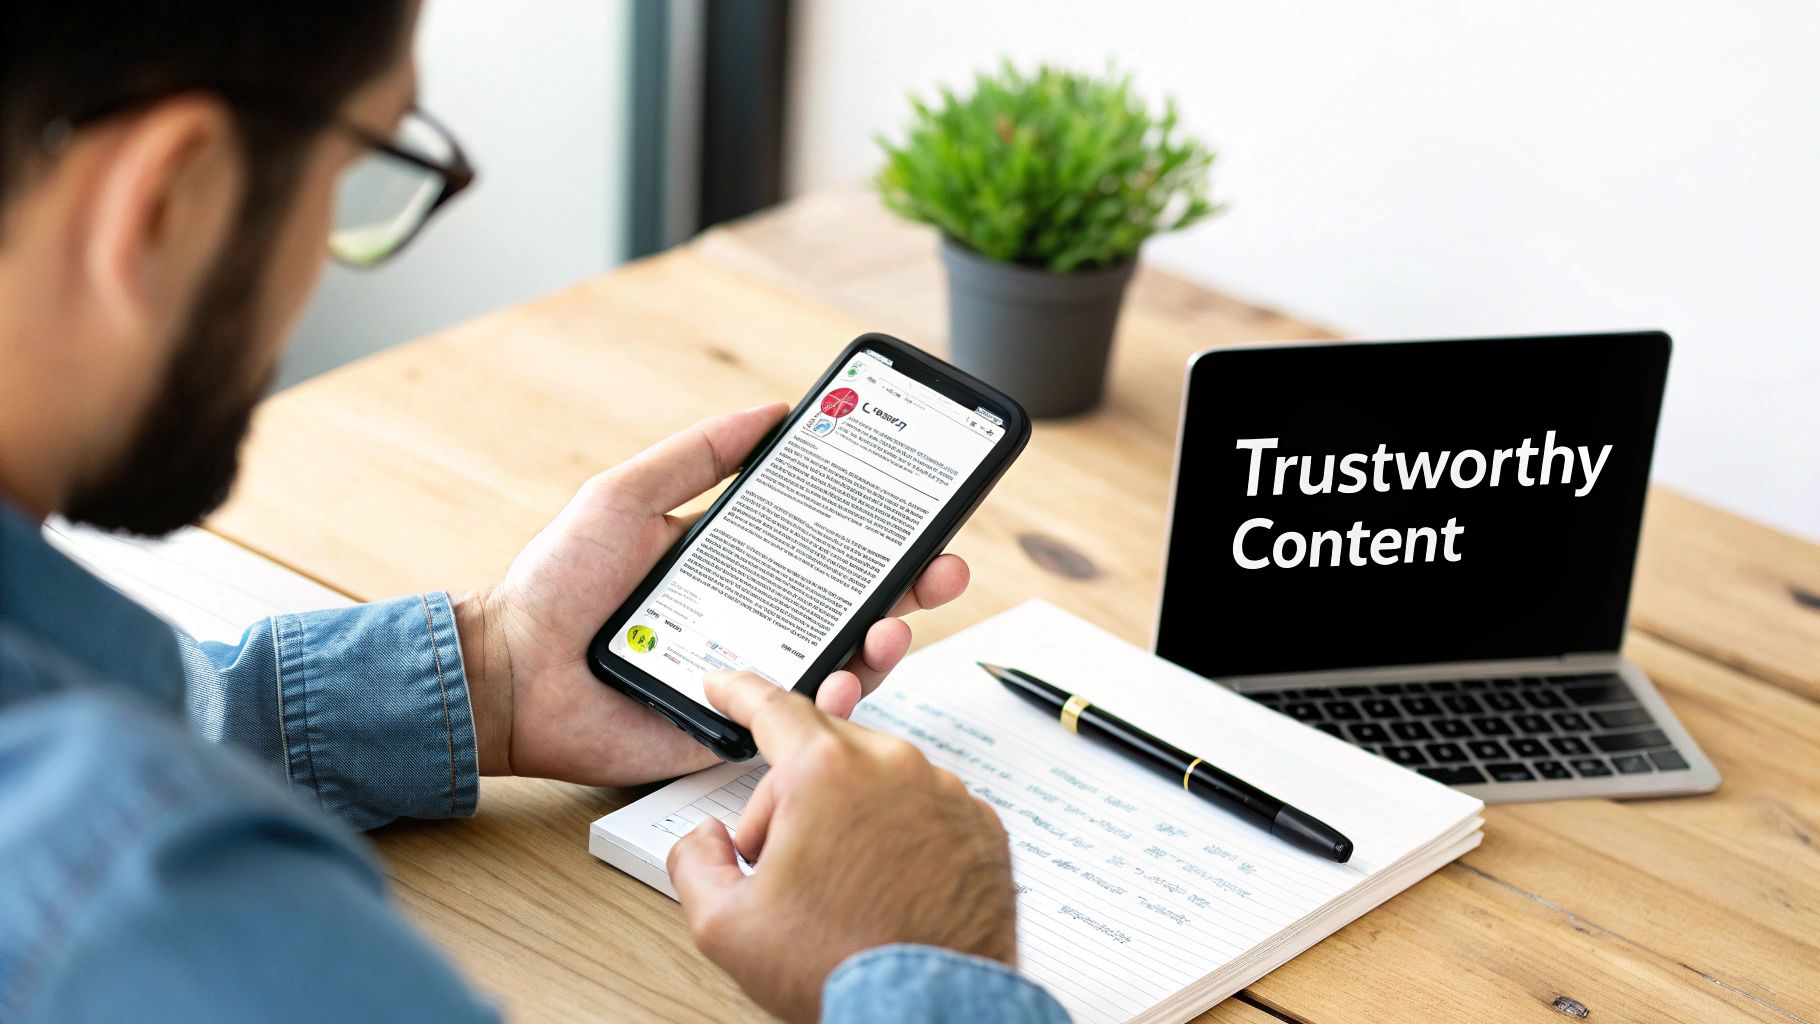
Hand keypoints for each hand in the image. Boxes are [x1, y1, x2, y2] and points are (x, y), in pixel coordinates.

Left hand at [453, 403, 970, 784]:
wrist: (509, 672)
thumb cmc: (558, 583)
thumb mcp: (627, 496)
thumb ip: (697, 456)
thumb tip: (773, 411)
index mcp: (740, 567)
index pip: (829, 547)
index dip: (880, 532)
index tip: (922, 508)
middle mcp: (757, 621)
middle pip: (856, 606)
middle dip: (912, 589)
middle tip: (943, 569)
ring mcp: (752, 677)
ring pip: (844, 666)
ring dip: (885, 646)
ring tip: (893, 628)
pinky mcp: (737, 731)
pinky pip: (798, 724)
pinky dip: (832, 705)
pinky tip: (841, 682)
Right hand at [669, 671, 1016, 1022]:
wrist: (930, 1012)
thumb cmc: (844, 970)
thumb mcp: (724, 926)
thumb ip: (694, 861)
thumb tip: (707, 839)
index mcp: (828, 773)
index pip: (772, 707)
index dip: (738, 692)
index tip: (725, 684)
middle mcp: (894, 767)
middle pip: (822, 752)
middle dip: (790, 796)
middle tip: (779, 861)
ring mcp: (945, 794)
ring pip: (877, 778)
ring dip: (848, 815)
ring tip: (841, 889)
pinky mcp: (981, 826)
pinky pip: (924, 807)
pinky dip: (900, 834)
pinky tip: (885, 886)